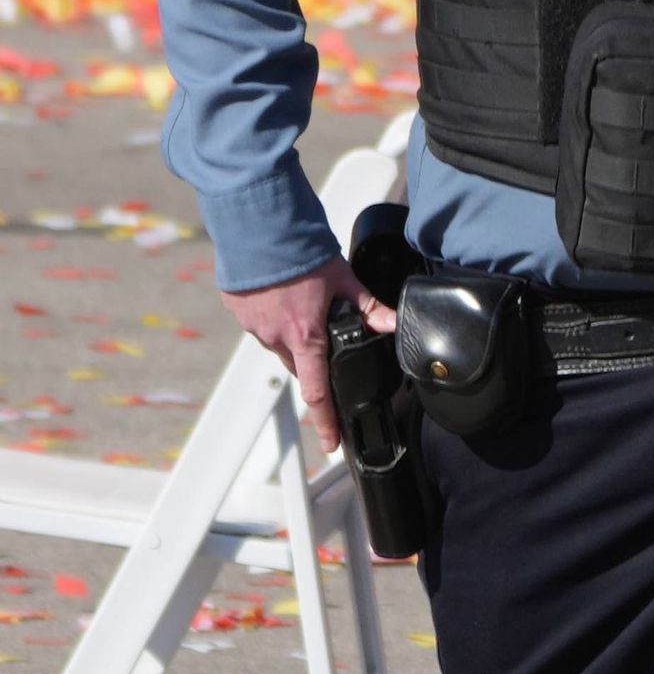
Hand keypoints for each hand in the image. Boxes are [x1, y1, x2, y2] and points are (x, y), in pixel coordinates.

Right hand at [222, 257, 394, 452]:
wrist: (257, 230)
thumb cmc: (302, 254)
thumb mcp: (344, 279)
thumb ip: (370, 307)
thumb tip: (394, 325)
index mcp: (306, 337)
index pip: (317, 391)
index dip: (325, 421)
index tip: (330, 443)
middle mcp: (277, 338)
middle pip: (300, 367)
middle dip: (314, 367)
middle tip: (327, 354)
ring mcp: (254, 326)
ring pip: (280, 346)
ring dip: (295, 340)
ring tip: (305, 313)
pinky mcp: (239, 312)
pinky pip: (261, 326)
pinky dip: (274, 321)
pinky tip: (283, 300)